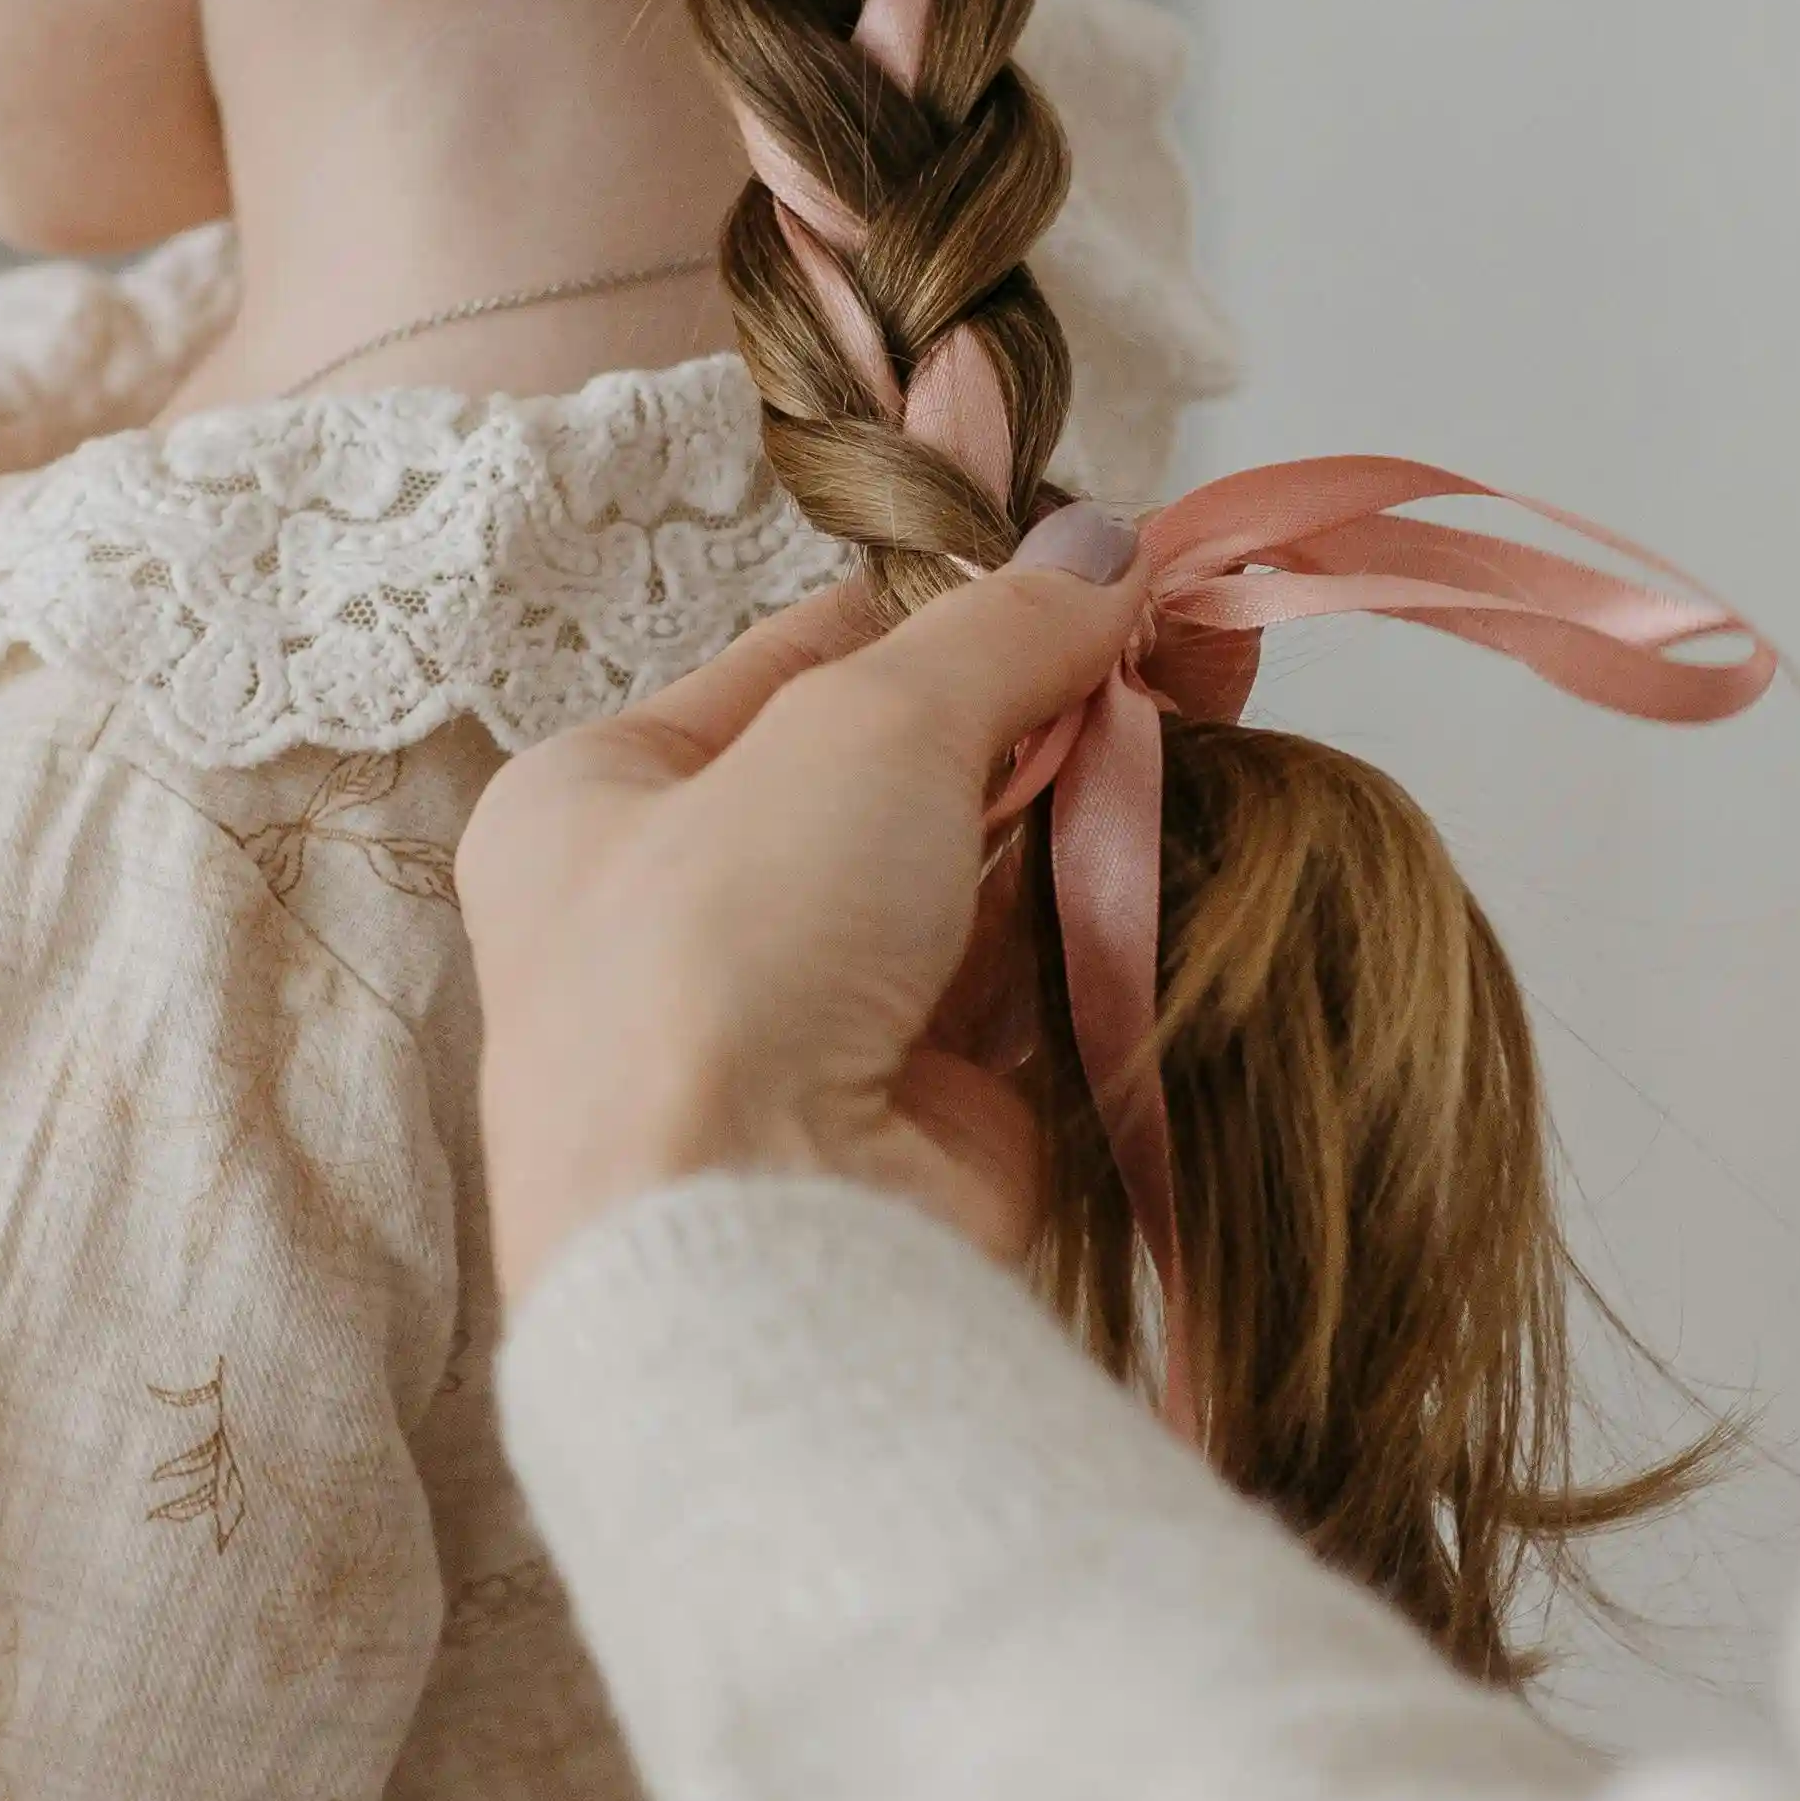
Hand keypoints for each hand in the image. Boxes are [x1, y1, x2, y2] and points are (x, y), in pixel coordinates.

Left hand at [457, 512, 1148, 1298]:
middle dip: (1035, 706)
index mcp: (593, 805)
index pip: (790, 661)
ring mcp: (801, 1028)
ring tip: (1206, 713)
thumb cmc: (731, 955)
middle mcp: (680, 917)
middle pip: (893, 768)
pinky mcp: (915, 1119)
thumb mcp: (859, 726)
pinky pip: (1022, 984)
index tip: (1076, 564)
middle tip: (1176, 640)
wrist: (757, 1250)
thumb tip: (1101, 549)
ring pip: (967, 876)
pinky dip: (1096, 917)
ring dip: (1079, 804)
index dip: (938, 606)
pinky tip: (1183, 837)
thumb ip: (993, 631)